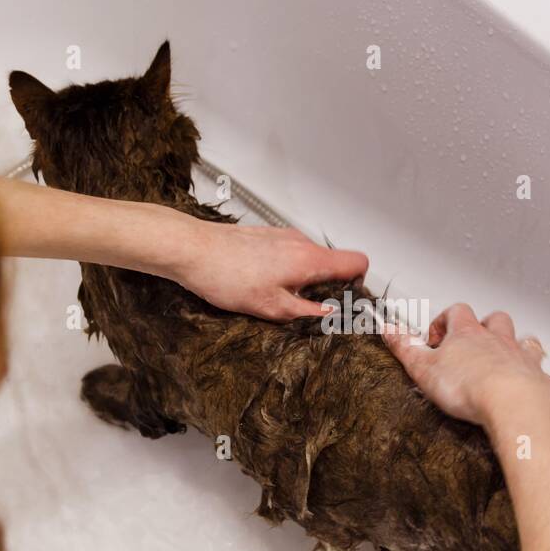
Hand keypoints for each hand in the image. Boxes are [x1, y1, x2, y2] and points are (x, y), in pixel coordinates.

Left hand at [174, 222, 368, 321]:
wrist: (191, 250)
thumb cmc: (225, 275)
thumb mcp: (272, 307)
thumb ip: (307, 311)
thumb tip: (330, 314)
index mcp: (309, 259)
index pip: (357, 261)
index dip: (358, 283)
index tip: (347, 300)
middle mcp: (300, 242)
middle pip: (333, 262)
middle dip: (326, 287)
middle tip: (307, 308)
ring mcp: (283, 236)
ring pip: (309, 259)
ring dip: (302, 280)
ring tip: (278, 297)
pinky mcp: (267, 236)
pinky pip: (289, 254)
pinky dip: (285, 271)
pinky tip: (262, 284)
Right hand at [382, 303, 549, 426]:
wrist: (510, 404)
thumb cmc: (468, 387)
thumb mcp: (423, 368)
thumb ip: (404, 347)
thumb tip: (387, 328)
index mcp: (469, 334)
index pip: (456, 313)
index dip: (445, 323)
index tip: (435, 341)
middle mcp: (500, 341)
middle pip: (496, 321)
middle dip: (487, 328)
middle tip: (475, 345)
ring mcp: (525, 360)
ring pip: (527, 343)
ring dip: (521, 349)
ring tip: (512, 361)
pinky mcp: (545, 384)